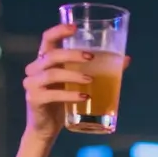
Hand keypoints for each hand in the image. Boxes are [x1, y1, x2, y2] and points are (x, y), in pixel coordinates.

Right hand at [22, 24, 129, 140]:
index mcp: (44, 60)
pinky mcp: (34, 99)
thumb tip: (126, 59)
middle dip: (73, 54)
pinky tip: (84, 97)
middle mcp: (34, 69)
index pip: (47, 39)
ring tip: (91, 80)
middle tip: (91, 57)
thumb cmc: (63, 102)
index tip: (75, 27)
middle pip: (52, 55)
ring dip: (73, 75)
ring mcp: (32, 84)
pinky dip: (70, 95)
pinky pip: (52, 95)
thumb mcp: (78, 83)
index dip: (59, 30)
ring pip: (52, 74)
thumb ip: (97, 70)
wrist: (46, 128)